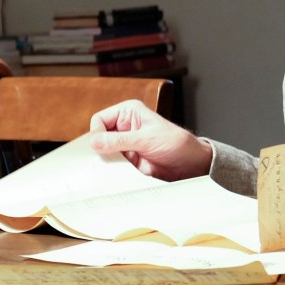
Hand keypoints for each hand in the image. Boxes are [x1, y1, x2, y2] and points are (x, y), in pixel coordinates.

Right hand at [87, 100, 212, 180]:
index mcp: (128, 112)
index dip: (97, 133)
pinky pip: (112, 164)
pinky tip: (119, 172)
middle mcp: (124, 126)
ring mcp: (125, 143)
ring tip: (116, 165)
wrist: (189, 162)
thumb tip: (95, 142)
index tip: (101, 145)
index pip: (99, 119)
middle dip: (100, 148)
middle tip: (106, 158)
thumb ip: (120, 140)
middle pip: (99, 137)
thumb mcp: (146, 139)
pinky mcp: (128, 159)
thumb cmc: (176, 142)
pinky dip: (112, 169)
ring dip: (106, 160)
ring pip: (103, 152)